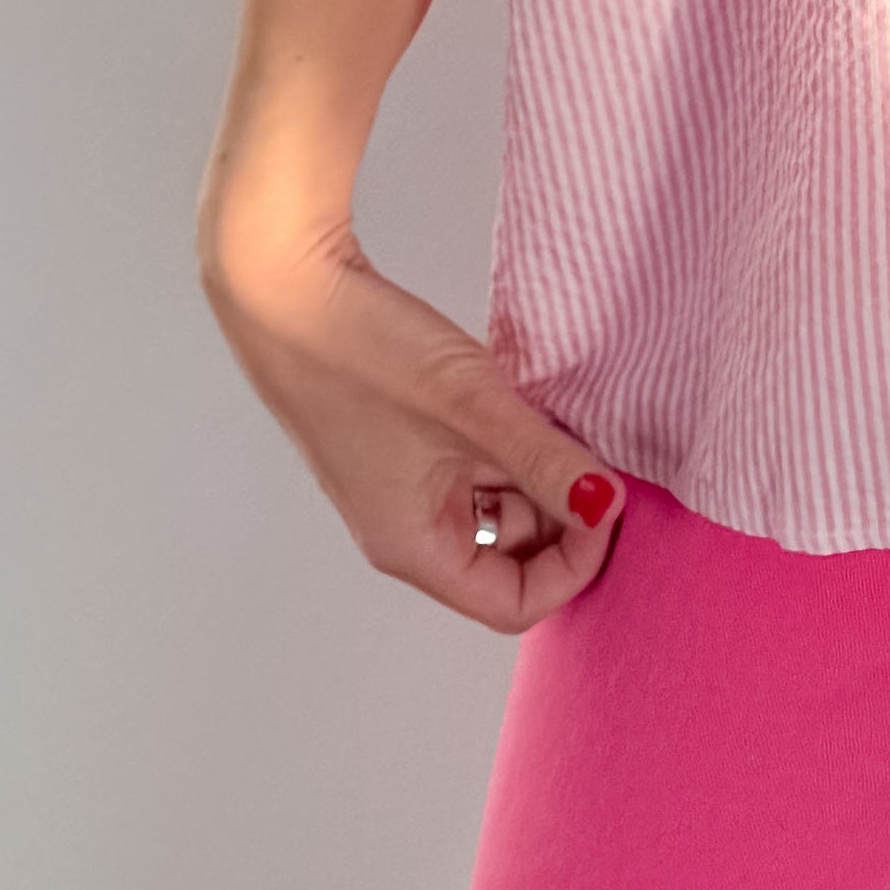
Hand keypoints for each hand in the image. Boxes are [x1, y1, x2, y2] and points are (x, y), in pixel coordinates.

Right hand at [202, 209, 625, 629]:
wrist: (282, 286)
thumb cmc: (363, 352)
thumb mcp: (476, 411)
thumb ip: (548, 464)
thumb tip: (608, 505)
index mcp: (413, 548)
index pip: (514, 603)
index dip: (574, 565)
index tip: (608, 502)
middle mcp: (404, 532)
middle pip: (508, 562)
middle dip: (561, 519)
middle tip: (596, 458)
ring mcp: (401, 489)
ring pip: (496, 512)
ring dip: (537, 479)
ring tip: (559, 424)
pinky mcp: (401, 448)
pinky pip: (472, 472)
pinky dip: (507, 451)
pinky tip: (524, 407)